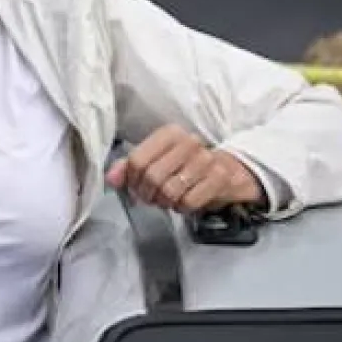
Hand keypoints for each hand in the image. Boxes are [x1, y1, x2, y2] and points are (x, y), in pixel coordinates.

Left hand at [105, 125, 264, 213]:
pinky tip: (184, 201)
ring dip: (165, 202)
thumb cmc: (186, 166)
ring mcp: (206, 159)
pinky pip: (188, 202)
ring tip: (168, 199)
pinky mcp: (220, 178)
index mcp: (169, 134)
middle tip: (151, 197)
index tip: (135, 186)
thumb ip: (129, 167)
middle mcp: (189, 142)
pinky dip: (182, 207)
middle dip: (147, 194)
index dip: (131, 180)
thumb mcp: (158, 159)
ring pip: (169, 191)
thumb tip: (111, 178)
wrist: (229, 170)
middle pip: (152, 177)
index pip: (137, 160)